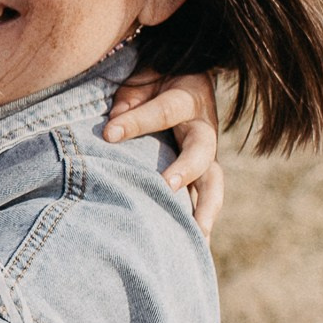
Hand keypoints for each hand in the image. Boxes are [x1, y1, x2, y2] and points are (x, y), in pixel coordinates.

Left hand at [104, 68, 222, 230]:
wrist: (187, 75)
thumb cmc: (156, 78)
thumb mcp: (143, 76)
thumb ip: (130, 96)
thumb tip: (114, 124)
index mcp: (187, 97)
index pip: (164, 111)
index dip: (137, 122)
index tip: (109, 133)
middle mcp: (203, 127)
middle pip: (202, 149)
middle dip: (186, 168)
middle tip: (168, 187)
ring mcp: (207, 154)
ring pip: (213, 181)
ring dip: (205, 208)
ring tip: (196, 236)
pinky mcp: (203, 174)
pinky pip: (206, 198)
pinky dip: (201, 221)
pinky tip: (194, 246)